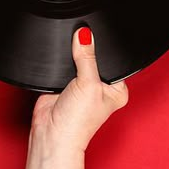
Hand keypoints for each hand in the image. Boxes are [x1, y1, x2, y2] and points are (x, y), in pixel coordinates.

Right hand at [30, 26, 128, 155]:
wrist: (51, 134)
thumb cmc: (78, 122)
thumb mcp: (89, 84)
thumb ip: (87, 57)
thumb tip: (85, 34)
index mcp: (117, 88)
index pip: (115, 59)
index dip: (105, 48)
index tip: (96, 34)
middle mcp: (101, 86)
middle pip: (94, 57)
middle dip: (86, 53)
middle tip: (80, 52)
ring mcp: (82, 85)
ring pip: (78, 60)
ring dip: (71, 59)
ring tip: (68, 67)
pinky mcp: (64, 83)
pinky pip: (63, 65)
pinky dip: (60, 63)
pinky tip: (59, 66)